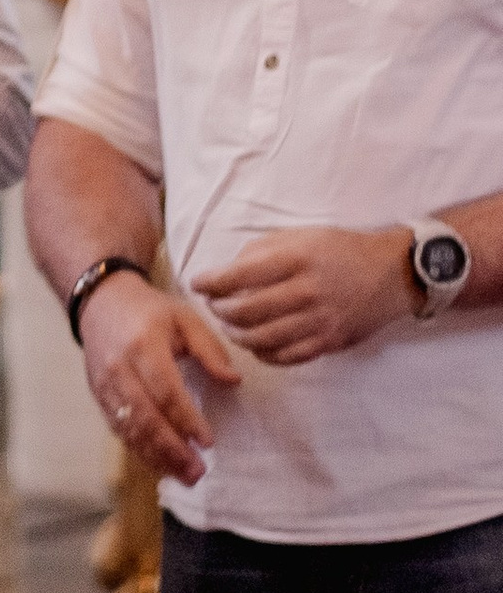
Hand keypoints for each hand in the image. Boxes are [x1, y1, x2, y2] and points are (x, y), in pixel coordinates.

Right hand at [80, 270, 240, 485]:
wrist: (100, 302)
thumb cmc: (150, 311)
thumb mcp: (185, 319)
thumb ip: (210, 350)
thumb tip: (233, 381)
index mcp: (144, 345)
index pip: (166, 390)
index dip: (186, 419)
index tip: (208, 442)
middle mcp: (119, 368)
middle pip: (145, 416)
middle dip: (172, 449)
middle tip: (198, 472)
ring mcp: (104, 384)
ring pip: (129, 428)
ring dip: (156, 456)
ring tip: (184, 477)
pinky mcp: (98, 395)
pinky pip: (118, 428)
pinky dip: (139, 450)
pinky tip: (160, 465)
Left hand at [200, 225, 414, 367]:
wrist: (393, 273)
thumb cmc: (342, 250)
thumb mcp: (302, 235)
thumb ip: (263, 251)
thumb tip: (228, 272)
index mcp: (299, 259)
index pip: (240, 275)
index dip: (211, 282)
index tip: (198, 283)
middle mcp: (308, 291)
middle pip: (247, 311)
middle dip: (221, 310)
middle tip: (214, 306)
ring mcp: (320, 321)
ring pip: (263, 339)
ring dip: (237, 334)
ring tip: (230, 325)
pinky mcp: (330, 342)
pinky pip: (287, 356)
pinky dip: (264, 353)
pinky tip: (256, 343)